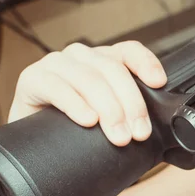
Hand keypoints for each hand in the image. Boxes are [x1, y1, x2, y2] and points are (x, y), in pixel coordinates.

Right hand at [8, 41, 167, 146]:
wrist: (36, 143)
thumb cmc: (76, 131)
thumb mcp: (109, 122)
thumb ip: (130, 119)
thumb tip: (162, 140)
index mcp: (104, 61)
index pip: (129, 52)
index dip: (146, 63)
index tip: (159, 83)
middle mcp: (82, 57)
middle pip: (113, 70)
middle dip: (131, 104)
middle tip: (139, 133)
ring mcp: (56, 65)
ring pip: (89, 78)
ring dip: (109, 109)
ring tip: (119, 136)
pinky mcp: (32, 78)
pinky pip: (56, 87)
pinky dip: (75, 104)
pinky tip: (88, 120)